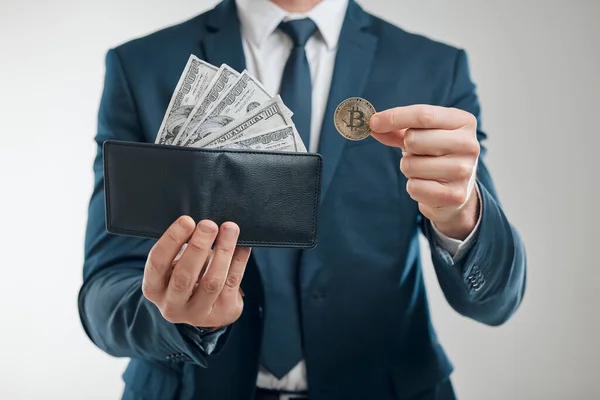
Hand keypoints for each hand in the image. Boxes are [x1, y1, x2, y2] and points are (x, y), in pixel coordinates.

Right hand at [142, 216, 250, 327]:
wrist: (205, 307)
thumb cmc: (187, 275)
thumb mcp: (176, 263)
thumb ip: (182, 247)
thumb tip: (202, 223)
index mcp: (153, 289)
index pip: (157, 263)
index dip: (172, 240)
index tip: (187, 220)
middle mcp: (171, 306)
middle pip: (183, 276)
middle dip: (198, 247)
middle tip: (209, 225)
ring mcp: (197, 314)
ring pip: (212, 282)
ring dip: (222, 251)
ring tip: (229, 229)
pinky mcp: (222, 313)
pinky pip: (232, 282)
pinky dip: (239, 260)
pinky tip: (243, 244)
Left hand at [370, 105, 479, 239]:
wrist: (455, 191)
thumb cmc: (435, 155)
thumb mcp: (421, 134)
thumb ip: (396, 128)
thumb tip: (372, 124)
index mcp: (463, 122)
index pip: (423, 115)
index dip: (394, 117)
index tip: (373, 122)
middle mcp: (469, 145)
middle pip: (414, 139)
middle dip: (406, 148)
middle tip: (418, 153)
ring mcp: (464, 171)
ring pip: (409, 165)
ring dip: (409, 168)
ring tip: (425, 170)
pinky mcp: (455, 195)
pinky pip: (414, 187)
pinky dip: (413, 187)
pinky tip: (428, 186)